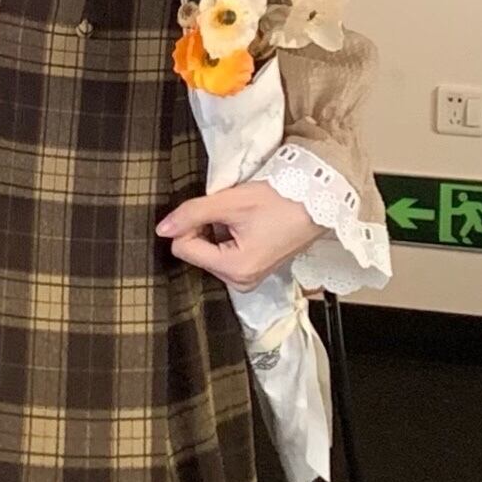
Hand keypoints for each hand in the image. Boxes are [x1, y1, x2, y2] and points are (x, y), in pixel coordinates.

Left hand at [155, 181, 323, 289]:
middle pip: (195, 252)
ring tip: (244, 218)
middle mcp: (240, 282)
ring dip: (218, 231)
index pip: (184, 248)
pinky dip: (229, 237)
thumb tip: (162, 229)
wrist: (319, 201)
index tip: (215, 209)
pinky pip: (225, 254)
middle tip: (233, 213)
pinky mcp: (254, 272)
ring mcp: (248, 279)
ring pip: (208, 252)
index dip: (192, 223)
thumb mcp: (231, 201)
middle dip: (205, 229)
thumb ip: (192, 214)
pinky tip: (249, 225)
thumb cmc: (281, 200)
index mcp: (235, 270)